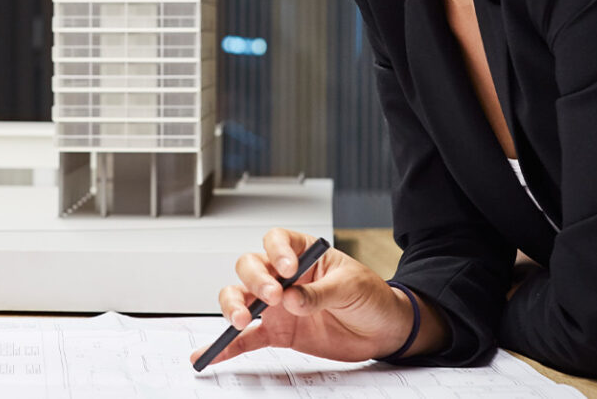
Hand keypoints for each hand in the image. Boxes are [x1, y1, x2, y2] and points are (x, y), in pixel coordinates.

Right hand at [190, 229, 442, 366]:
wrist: (382, 330)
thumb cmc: (370, 297)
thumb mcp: (351, 287)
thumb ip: (319, 293)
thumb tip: (292, 299)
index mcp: (303, 255)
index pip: (277, 241)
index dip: (276, 251)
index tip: (286, 269)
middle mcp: (283, 277)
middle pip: (251, 268)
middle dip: (254, 281)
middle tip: (271, 298)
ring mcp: (277, 306)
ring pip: (240, 298)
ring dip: (234, 306)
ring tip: (242, 320)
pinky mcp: (278, 333)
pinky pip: (247, 339)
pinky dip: (229, 346)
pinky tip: (214, 354)